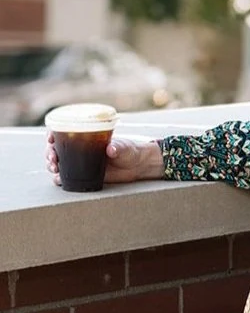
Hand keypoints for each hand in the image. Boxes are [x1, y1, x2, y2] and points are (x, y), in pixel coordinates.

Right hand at [46, 133, 165, 184]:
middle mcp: (80, 149)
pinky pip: (65, 177)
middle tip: (53, 157)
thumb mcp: (125, 148)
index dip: (52, 134)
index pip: (64, 132)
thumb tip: (111, 149)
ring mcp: (80, 162)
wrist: (137, 166)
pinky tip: (58, 179)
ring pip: (57, 163)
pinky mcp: (83, 175)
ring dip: (51, 165)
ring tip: (55, 168)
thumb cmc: (130, 151)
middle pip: (56, 149)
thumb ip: (119, 148)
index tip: (50, 138)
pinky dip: (59, 179)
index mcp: (87, 137)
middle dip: (49, 152)